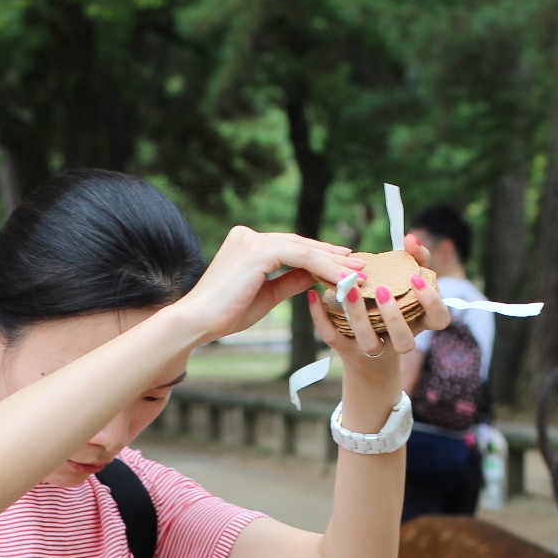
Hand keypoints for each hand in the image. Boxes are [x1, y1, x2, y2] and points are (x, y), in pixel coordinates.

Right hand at [168, 227, 364, 345]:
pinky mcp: (258, 250)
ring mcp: (252, 240)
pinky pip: (300, 257)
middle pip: (300, 244)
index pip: (291, 247)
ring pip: (303, 249)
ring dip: (333, 263)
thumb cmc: (225, 315)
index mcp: (246, 244)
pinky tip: (341, 278)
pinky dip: (323, 268)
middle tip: (360, 265)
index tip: (344, 265)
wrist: (197, 322)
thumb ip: (290, 281)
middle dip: (332, 256)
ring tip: (357, 273)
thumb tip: (315, 276)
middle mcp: (248, 236)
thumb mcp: (266, 296)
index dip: (320, 256)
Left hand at [310, 234, 451, 388]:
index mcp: (419, 324)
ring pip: (369, 343)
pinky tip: (315, 294)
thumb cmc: (394, 307)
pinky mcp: (345, 350)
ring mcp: (372, 350)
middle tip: (381, 290)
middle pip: (404, 341)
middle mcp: (398, 342)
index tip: (416, 279)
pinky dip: (321, 317)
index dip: (432, 302)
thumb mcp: (408, 284)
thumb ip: (416, 259)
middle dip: (394, 316)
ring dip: (359, 317)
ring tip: (349, 290)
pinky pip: (333, 338)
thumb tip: (411, 238)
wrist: (367, 354)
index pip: (440, 320)